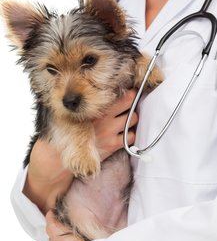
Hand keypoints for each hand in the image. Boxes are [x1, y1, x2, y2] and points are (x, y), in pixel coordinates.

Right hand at [23, 89, 137, 212]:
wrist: (59, 154)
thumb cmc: (63, 129)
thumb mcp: (70, 110)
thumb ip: (84, 100)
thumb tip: (95, 86)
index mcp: (95, 108)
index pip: (123, 95)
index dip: (128, 92)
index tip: (129, 91)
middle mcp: (106, 118)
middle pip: (131, 104)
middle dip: (132, 102)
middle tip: (128, 103)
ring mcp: (111, 132)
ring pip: (133, 119)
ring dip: (132, 118)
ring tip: (125, 117)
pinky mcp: (113, 145)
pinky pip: (132, 137)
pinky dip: (130, 134)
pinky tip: (123, 132)